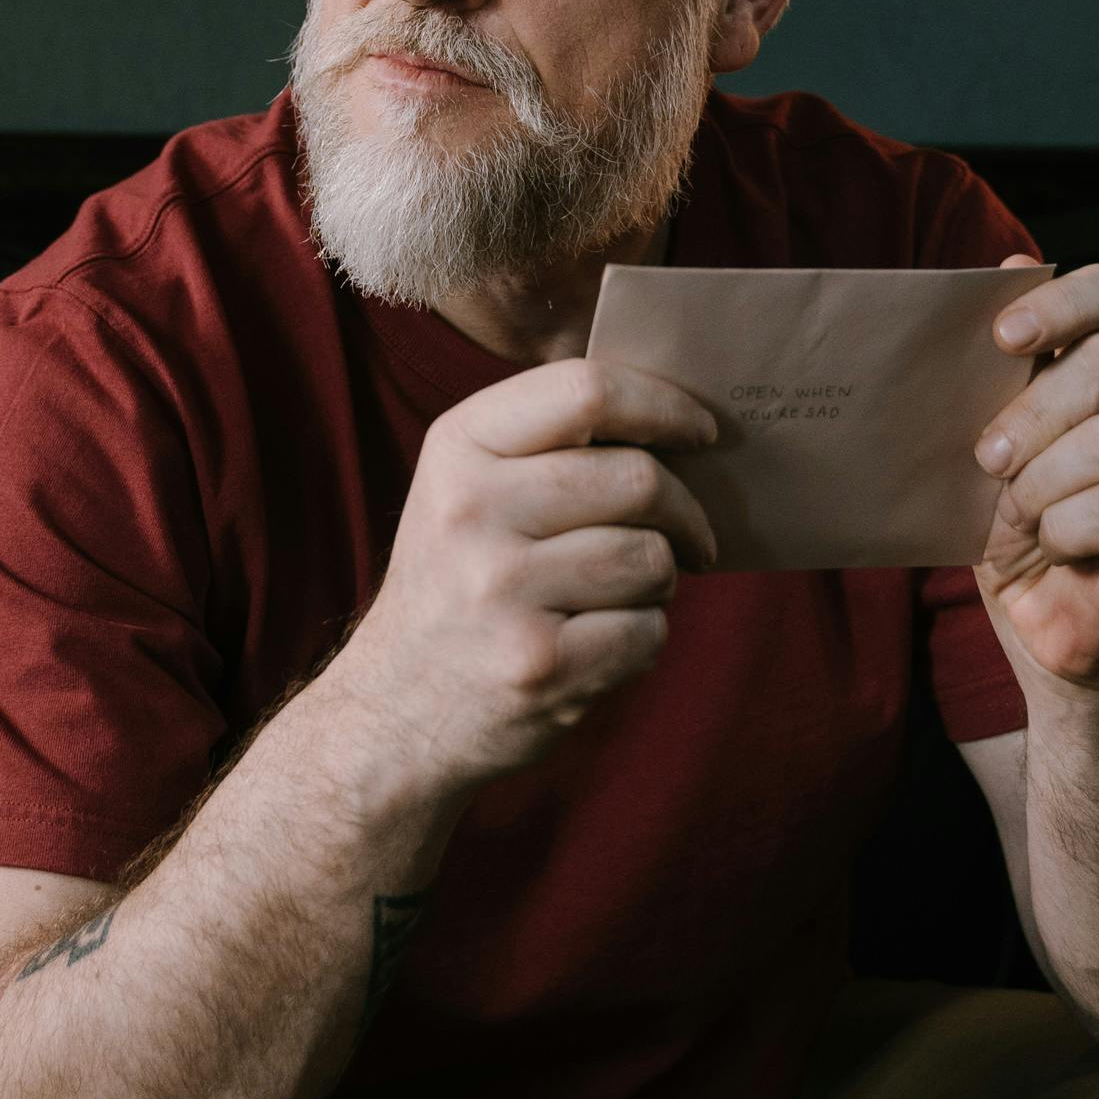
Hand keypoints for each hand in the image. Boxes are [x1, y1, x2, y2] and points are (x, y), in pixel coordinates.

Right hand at [331, 359, 716, 796]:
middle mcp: (471, 511)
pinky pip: (648, 631)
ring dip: (661, 580)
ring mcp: (502, 591)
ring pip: (651, 557)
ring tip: (622, 594)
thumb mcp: (467, 488)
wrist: (395, 709)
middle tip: (692, 536)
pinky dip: (643, 639)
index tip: (703, 432)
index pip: (586, 390)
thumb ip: (551, 442)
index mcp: (458, 448)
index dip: (665, 406)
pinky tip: (600, 643)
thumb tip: (680, 420)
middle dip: (685, 510)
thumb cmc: (458, 583)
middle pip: (637, 478)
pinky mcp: (537, 664)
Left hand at [974, 259, 1098, 692]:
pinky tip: (1058, 547)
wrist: (1046, 621)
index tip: (1003, 336)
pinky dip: (1068, 531)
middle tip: (989, 459)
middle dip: (1033, 412)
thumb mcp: (993, 441)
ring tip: (1020, 516)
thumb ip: (1004, 366)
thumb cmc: (1016, 520)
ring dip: (1044, 483)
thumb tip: (1011, 264)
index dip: (1065, 302)